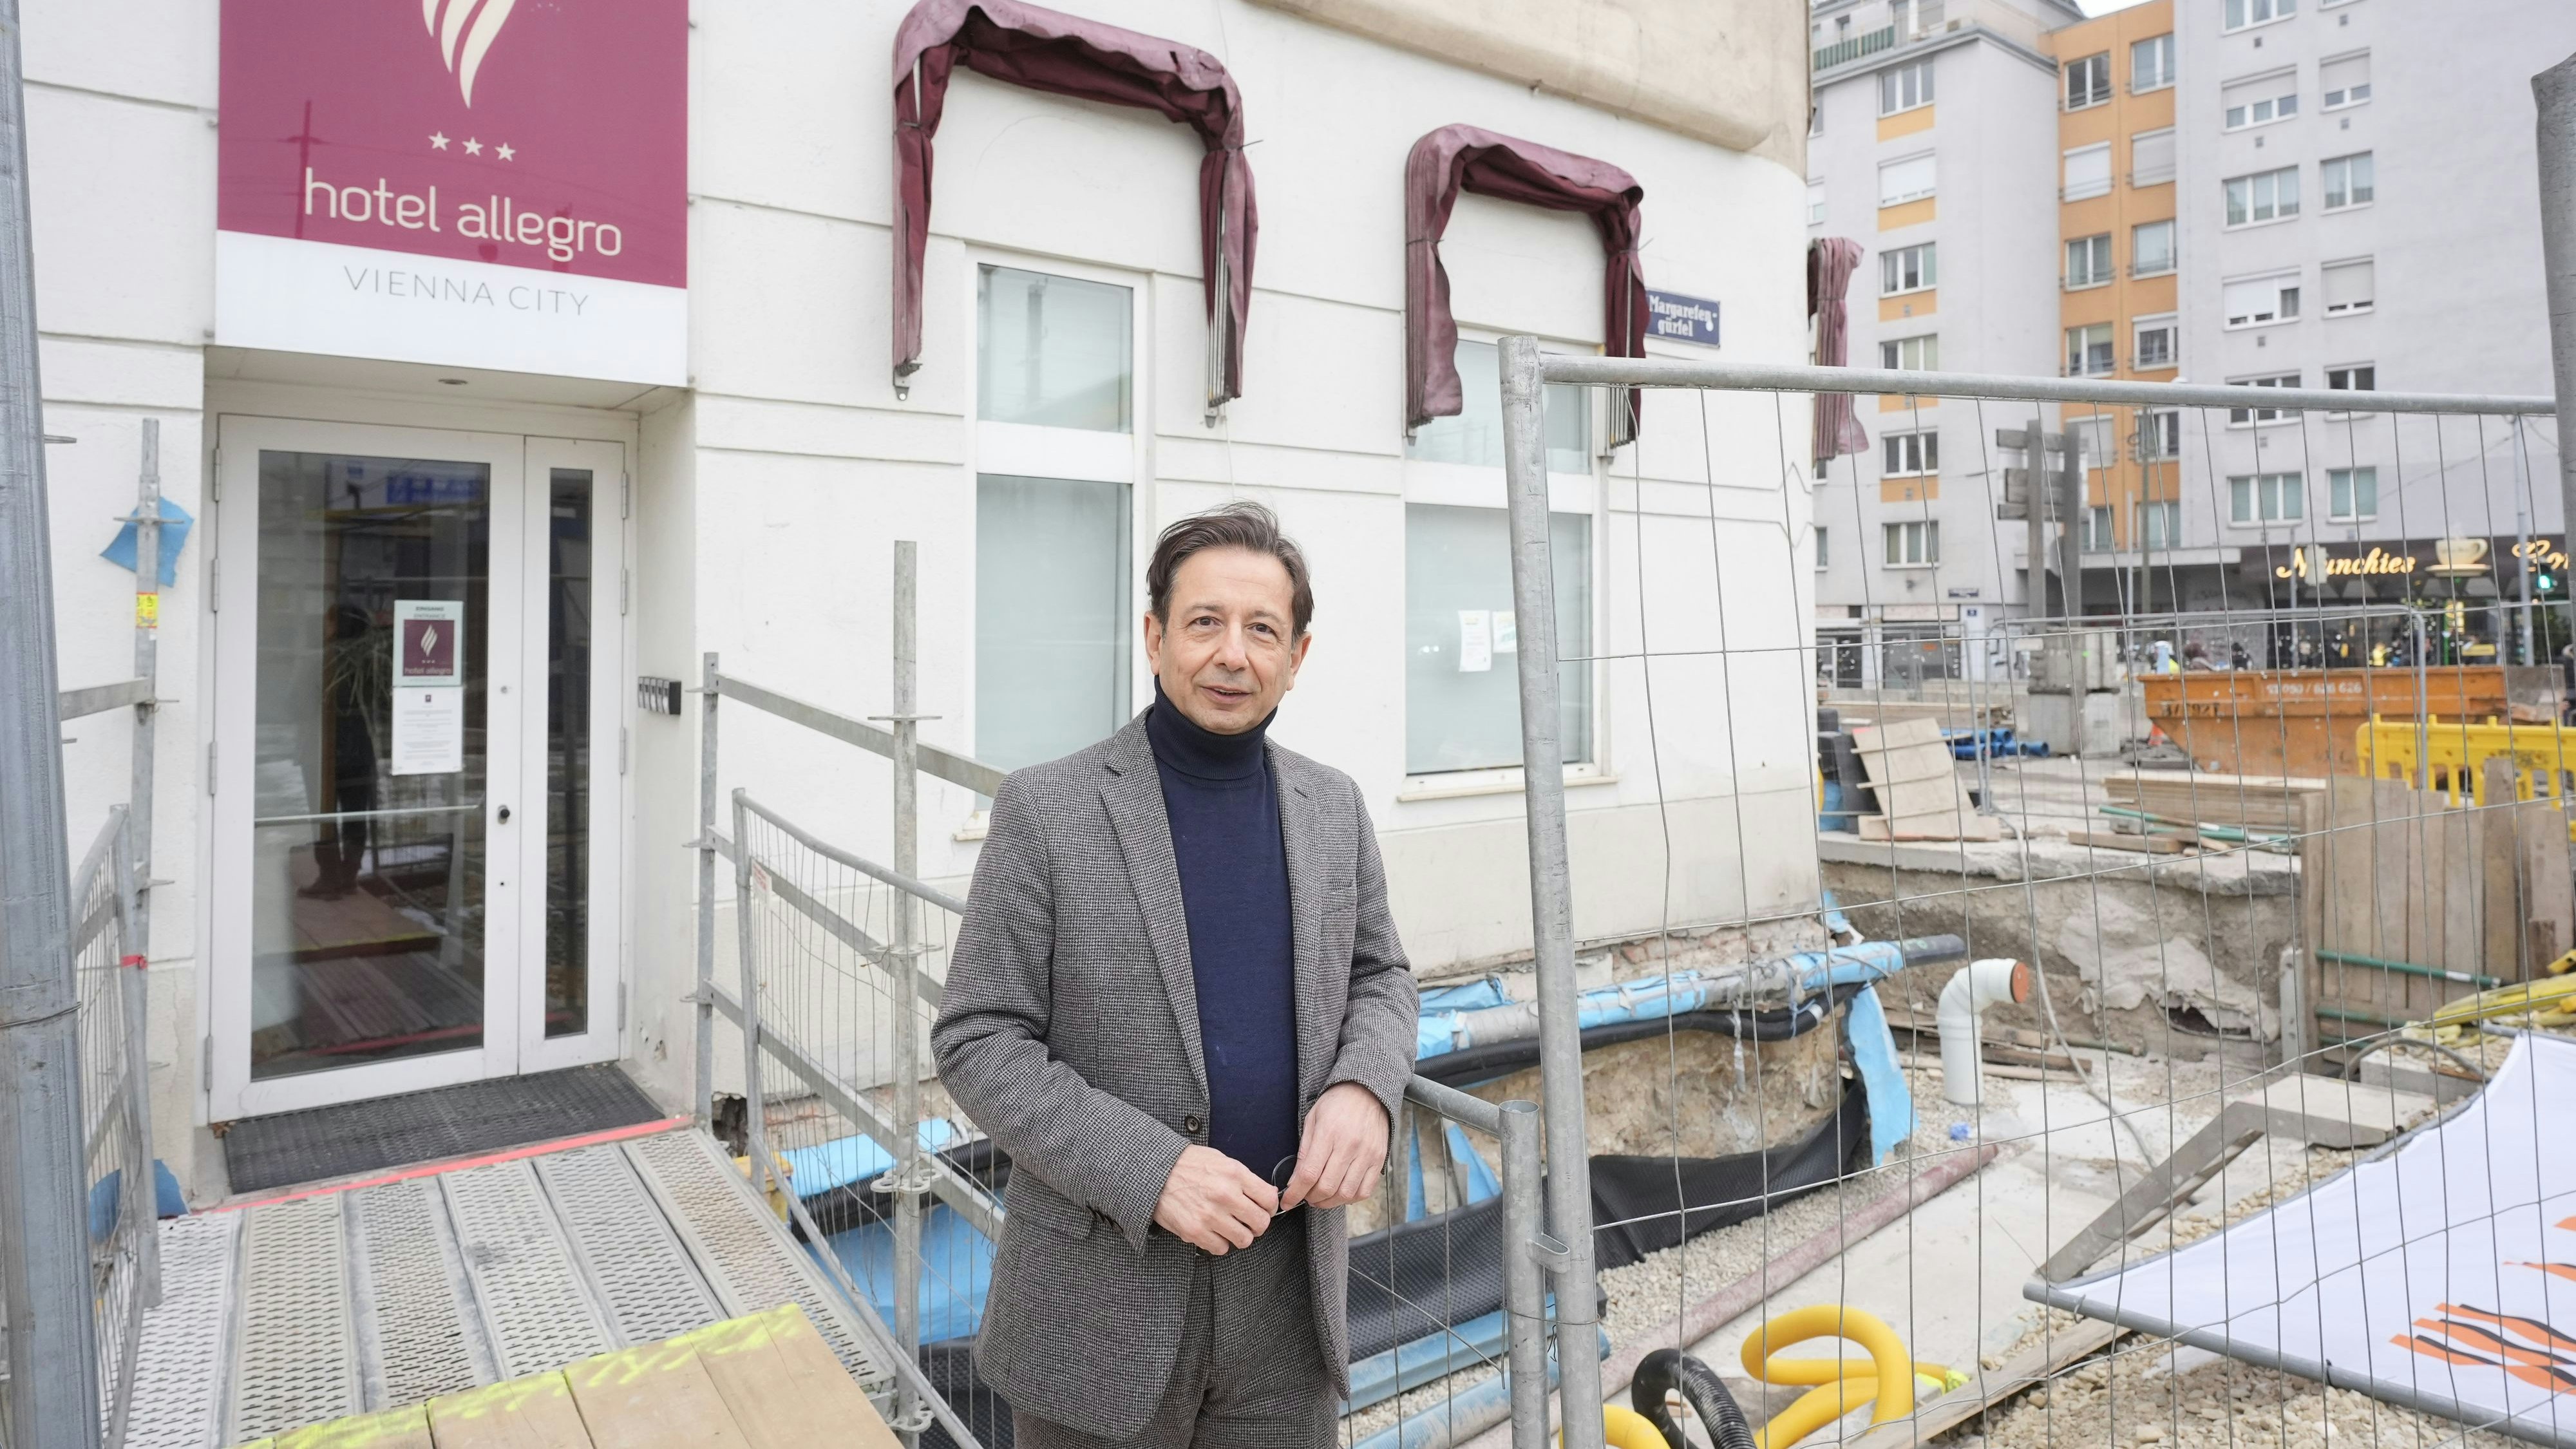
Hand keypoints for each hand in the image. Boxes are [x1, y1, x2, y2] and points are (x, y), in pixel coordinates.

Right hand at [1153, 1145, 1276, 1253]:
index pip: (1270, 1199)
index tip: (1264, 1209)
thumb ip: (1244, 1178)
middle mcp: (1225, 1195)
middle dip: (1258, 1224)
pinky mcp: (1195, 1231)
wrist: (1155, 1172)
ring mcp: (1210, 1215)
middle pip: (1261, 1223)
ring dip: (1239, 1235)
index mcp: (1234, 1174)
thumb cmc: (1188, 1164)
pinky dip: (1219, 1243)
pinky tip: (1212, 1231)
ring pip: (1244, 1240)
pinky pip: (1221, 1248)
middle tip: (1249, 1222)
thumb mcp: (1221, 1160)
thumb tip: (1266, 1195)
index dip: (1270, 1207)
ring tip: (1230, 1227)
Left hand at [1281, 1082, 1388, 1210]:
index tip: (1287, 1201)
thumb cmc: (1336, 1104)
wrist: (1367, 1091)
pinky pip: (1365, 1191)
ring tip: (1320, 1197)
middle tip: (1304, 1197)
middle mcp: (1350, 1146)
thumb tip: (1295, 1181)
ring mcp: (1367, 1154)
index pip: (1309, 1174)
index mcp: (1329, 1133)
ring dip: (1329, 1202)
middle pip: (1327, 1187)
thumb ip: (1304, 1152)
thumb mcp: (1312, 1120)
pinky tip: (1340, 1193)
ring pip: (1346, 1193)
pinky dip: (1350, 1199)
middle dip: (1311, 1198)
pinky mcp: (1379, 1160)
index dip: (1295, 1193)